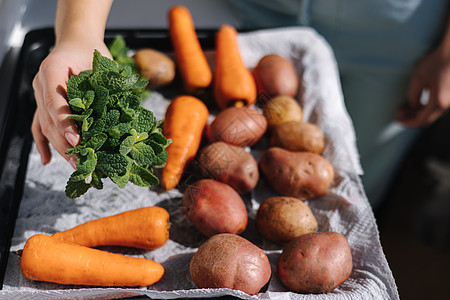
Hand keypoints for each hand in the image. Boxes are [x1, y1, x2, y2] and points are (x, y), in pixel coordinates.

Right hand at [32, 41, 111, 167]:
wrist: (77, 43)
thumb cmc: (92, 52)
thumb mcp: (102, 65)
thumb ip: (106, 87)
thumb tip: (123, 115)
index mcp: (52, 70)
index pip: (56, 103)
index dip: (66, 125)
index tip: (77, 142)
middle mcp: (41, 84)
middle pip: (49, 120)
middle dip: (65, 144)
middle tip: (80, 161)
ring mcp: (39, 94)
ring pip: (45, 126)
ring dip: (59, 148)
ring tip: (75, 164)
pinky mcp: (43, 103)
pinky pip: (39, 125)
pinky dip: (42, 143)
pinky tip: (46, 159)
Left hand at [397, 45, 449, 126]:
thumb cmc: (438, 61)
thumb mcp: (419, 78)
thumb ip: (413, 96)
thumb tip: (411, 106)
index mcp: (440, 101)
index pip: (421, 120)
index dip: (408, 122)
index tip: (398, 121)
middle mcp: (448, 104)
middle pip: (428, 118)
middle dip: (412, 117)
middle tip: (400, 113)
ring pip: (433, 113)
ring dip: (419, 112)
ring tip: (406, 107)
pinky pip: (438, 106)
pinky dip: (427, 107)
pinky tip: (418, 102)